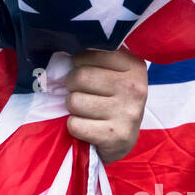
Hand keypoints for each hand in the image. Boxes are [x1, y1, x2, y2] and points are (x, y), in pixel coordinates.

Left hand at [65, 48, 147, 164]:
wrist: (122, 141)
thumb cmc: (110, 100)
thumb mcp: (110, 73)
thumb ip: (90, 60)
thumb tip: (59, 61)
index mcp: (133, 65)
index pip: (88, 54)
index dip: (78, 64)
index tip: (86, 75)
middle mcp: (134, 87)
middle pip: (80, 76)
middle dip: (72, 86)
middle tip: (82, 94)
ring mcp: (128, 113)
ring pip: (75, 101)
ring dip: (73, 108)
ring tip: (86, 111)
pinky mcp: (117, 136)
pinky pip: (75, 125)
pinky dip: (74, 127)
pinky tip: (88, 127)